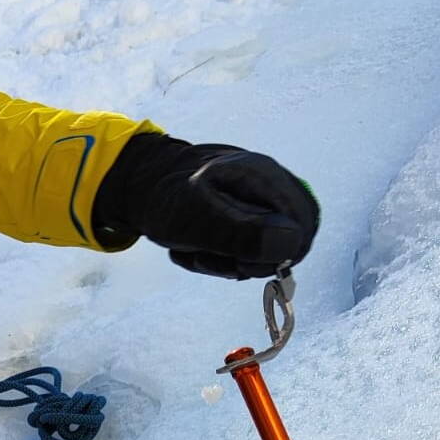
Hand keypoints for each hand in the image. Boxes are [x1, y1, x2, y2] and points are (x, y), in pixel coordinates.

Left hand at [93, 133, 318, 279]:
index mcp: (264, 177)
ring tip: (196, 248)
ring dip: (227, 261)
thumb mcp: (197, 219)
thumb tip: (292, 241)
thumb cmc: (164, 197)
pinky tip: (197, 248)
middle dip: (246, 261)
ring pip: (266, 252)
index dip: (274, 256)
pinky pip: (248, 249)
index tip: (237, 260)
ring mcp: (261, 200)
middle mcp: (270, 186)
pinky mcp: (249, 215)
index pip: (302, 230)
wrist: (137, 185)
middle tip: (207, 253)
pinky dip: (221, 257)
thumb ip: (242, 232)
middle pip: (289, 244)